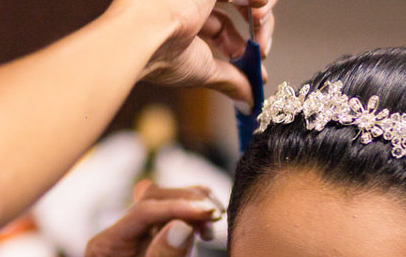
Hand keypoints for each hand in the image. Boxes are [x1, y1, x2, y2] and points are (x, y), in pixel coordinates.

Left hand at [67, 183, 223, 256]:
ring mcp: (145, 253)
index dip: (176, 206)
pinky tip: (210, 233)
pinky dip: (197, 229)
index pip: (144, 212)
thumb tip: (183, 225)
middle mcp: (125, 243)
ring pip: (171, 215)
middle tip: (215, 211)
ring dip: (194, 209)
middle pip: (157, 203)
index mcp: (107, 246)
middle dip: (186, 201)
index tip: (206, 209)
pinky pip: (181, 237)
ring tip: (216, 219)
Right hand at [137, 0, 277, 104]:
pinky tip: (258, 7)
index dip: (243, 45)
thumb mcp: (203, 70)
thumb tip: (249, 98)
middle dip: (257, 30)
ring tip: (259, 23)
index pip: (223, 28)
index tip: (256, 60)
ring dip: (261, 12)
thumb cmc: (159, 53)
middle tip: (261, 48)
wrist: (145, 33)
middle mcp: (194, 1)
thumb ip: (230, 79)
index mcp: (186, 21)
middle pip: (238, 8)